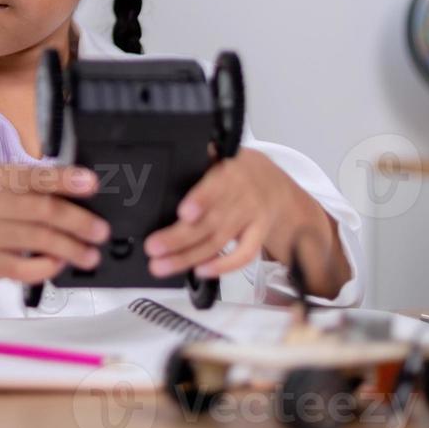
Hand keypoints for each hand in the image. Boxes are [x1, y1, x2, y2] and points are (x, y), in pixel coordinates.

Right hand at [0, 164, 111, 285]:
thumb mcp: (2, 188)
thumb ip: (35, 188)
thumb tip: (82, 196)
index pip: (36, 176)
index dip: (65, 180)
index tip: (92, 185)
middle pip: (42, 210)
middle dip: (78, 221)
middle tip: (101, 231)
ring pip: (38, 240)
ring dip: (71, 248)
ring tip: (91, 255)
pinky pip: (25, 268)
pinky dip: (48, 267)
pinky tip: (61, 264)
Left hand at [143, 149, 285, 280]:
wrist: (275, 186)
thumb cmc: (238, 173)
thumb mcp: (221, 156)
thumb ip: (199, 160)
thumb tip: (173, 161)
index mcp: (231, 172)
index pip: (215, 187)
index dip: (200, 201)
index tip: (183, 213)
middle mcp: (244, 196)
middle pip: (211, 221)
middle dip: (179, 237)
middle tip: (153, 248)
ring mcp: (253, 218)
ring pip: (219, 240)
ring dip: (189, 256)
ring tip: (162, 265)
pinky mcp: (259, 236)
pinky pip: (243, 255)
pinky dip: (222, 265)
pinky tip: (199, 271)